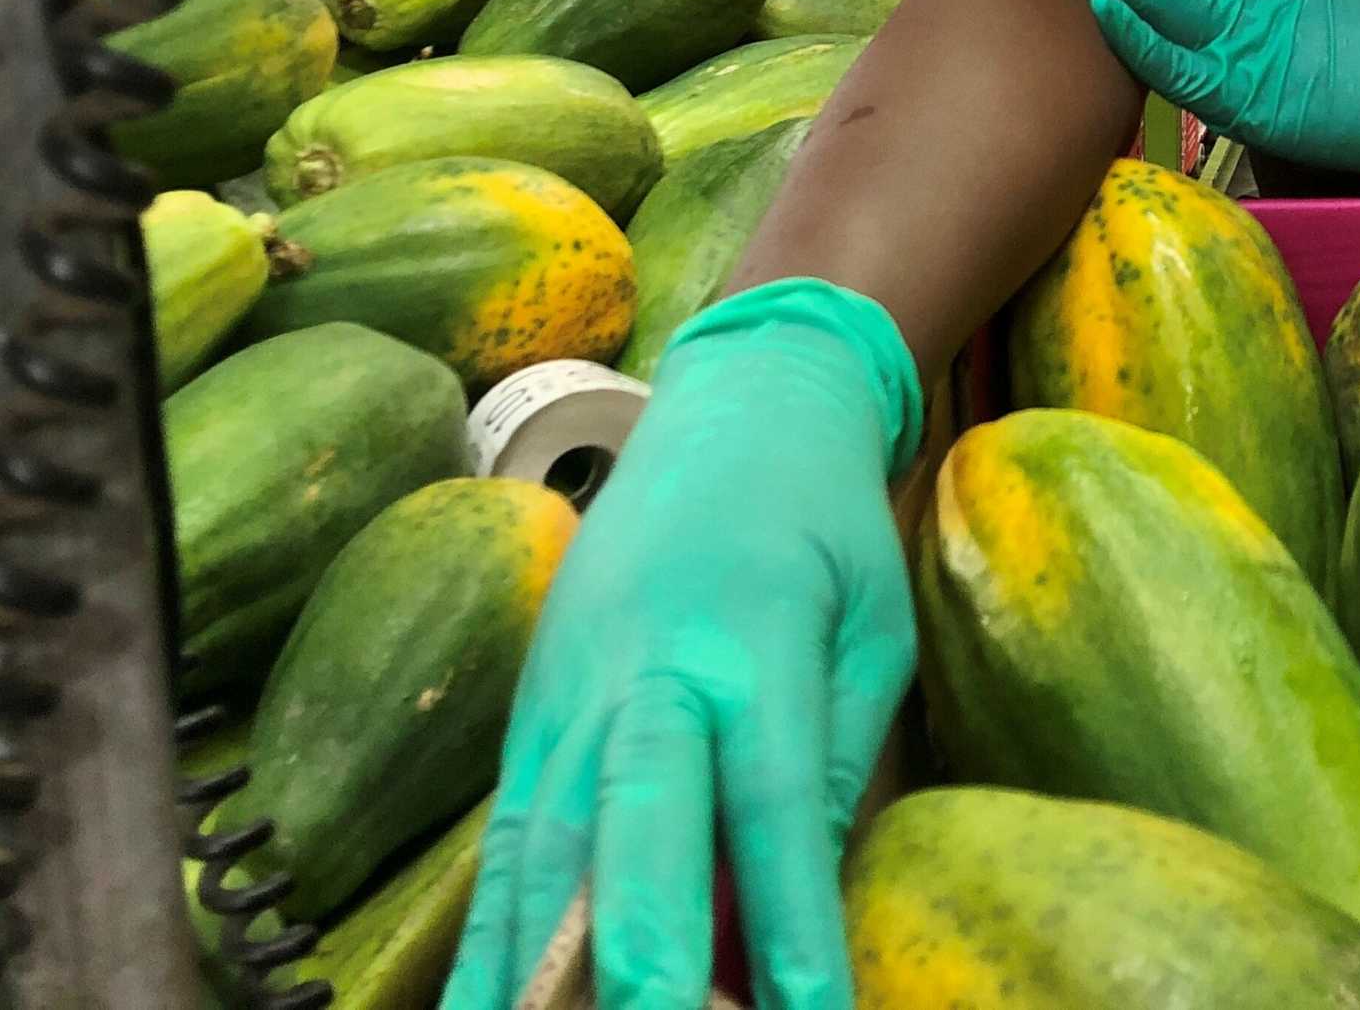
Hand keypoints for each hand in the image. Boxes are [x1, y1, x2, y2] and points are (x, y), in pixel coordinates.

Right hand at [443, 280, 922, 1009]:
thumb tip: (798, 925)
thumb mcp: (874, 631)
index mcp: (754, 647)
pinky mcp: (523, 727)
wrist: (733, 407)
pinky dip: (485, 954)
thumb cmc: (824, 525)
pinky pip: (502, 859)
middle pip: (630, 832)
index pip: (772, 808)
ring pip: (542, 861)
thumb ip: (839, 773)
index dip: (788, 926)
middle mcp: (644, 680)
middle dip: (635, 952)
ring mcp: (565, 705)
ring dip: (541, 974)